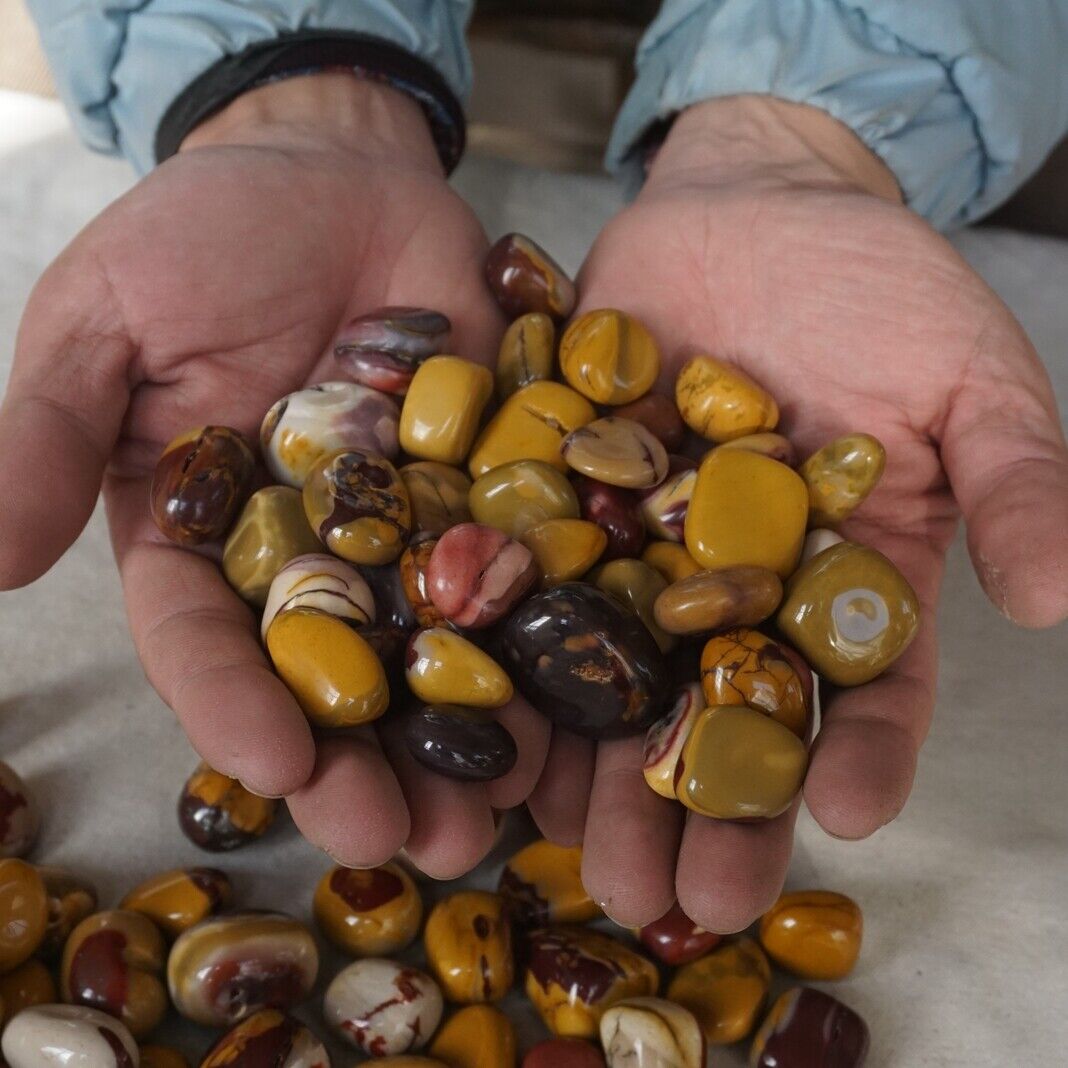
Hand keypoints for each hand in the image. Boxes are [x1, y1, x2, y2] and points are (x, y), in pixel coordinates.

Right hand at [0, 73, 548, 874]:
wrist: (335, 170)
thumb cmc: (203, 235)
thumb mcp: (105, 322)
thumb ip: (49, 433)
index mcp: (201, 535)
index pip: (206, 640)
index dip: (234, 705)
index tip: (274, 764)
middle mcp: (308, 555)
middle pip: (332, 677)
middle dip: (362, 761)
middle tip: (401, 841)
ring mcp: (410, 530)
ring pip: (432, 652)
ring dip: (462, 736)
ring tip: (495, 813)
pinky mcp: (492, 491)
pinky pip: (520, 570)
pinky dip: (543, 638)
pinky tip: (570, 707)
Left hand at [527, 96, 1067, 930]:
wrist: (751, 203)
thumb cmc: (877, 284)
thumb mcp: (971, 375)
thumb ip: (1018, 480)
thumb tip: (1057, 598)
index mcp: (846, 573)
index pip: (863, 684)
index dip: (861, 752)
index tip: (852, 817)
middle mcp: (739, 585)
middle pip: (726, 713)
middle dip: (711, 805)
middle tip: (691, 897)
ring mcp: (641, 552)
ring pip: (622, 681)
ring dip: (605, 773)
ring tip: (588, 861)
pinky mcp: (559, 503)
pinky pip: (537, 593)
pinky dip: (519, 661)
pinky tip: (503, 739)